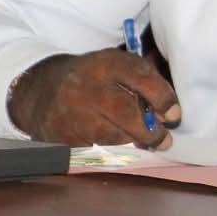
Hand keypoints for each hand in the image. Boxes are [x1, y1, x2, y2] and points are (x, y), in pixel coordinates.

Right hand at [8, 50, 180, 146]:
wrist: (42, 88)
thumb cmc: (93, 78)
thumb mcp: (116, 66)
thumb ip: (145, 82)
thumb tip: (170, 113)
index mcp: (105, 63)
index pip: (140, 76)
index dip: (162, 97)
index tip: (174, 114)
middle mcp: (86, 86)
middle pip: (125, 112)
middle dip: (151, 131)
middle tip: (164, 140)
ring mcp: (70, 112)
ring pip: (110, 135)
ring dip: (133, 143)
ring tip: (145, 144)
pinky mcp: (60, 135)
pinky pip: (92, 149)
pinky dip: (111, 152)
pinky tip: (119, 149)